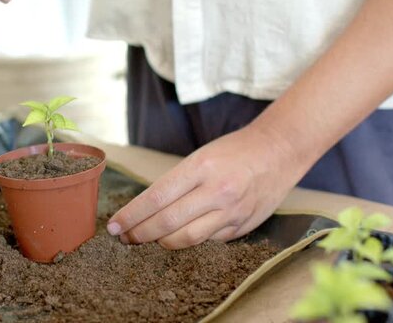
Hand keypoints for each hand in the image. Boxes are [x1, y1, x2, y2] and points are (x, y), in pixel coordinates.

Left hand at [107, 124, 307, 248]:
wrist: (279, 150)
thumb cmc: (233, 151)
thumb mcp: (200, 158)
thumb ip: (176, 184)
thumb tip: (145, 211)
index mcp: (200, 167)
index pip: (156, 198)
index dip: (131, 216)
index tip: (114, 227)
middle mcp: (216, 191)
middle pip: (167, 223)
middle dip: (140, 234)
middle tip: (125, 238)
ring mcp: (231, 211)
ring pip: (186, 239)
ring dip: (161, 242)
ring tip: (148, 240)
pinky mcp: (242, 226)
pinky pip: (207, 241)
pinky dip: (189, 241)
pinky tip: (179, 236)